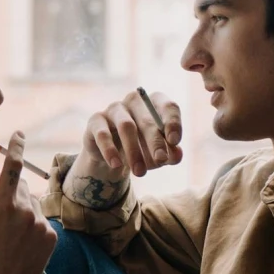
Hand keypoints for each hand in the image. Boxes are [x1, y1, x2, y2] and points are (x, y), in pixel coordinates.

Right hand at [0, 132, 54, 273]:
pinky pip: (41, 220)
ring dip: (21, 206)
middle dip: (10, 186)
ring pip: (32, 203)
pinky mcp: (51, 237)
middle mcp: (27, 210)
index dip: (17, 147)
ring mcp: (41, 224)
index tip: (20, 135)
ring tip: (6, 227)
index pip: (14, 166)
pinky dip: (32, 222)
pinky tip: (19, 238)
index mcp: (4, 203)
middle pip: (21, 187)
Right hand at [64, 88, 182, 205]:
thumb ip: (169, 154)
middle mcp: (134, 101)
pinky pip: (103, 134)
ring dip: (134, 150)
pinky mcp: (96, 121)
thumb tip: (177, 155)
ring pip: (126, 126)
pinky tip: (116, 165)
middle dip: (155, 142)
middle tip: (161, 160)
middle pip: (148, 119)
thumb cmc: (142, 150)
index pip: (167, 106)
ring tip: (140, 172)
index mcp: (154, 104)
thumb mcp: (158, 154)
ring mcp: (114, 109)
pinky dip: (110, 150)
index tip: (174, 141)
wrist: (113, 158)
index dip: (173, 122)